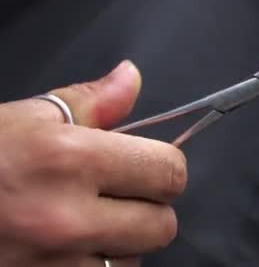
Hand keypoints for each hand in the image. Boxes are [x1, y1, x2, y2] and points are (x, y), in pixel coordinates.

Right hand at [0, 61, 186, 265]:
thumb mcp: (25, 118)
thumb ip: (90, 102)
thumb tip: (132, 78)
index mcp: (69, 160)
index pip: (167, 171)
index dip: (164, 166)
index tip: (149, 166)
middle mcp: (66, 219)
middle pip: (162, 226)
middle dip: (149, 208)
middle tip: (120, 196)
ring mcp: (54, 266)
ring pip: (132, 261)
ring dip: (120, 244)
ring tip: (83, 224)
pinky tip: (67, 250)